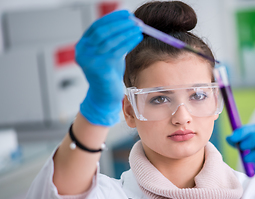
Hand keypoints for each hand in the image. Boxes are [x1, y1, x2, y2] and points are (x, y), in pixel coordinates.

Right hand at [76, 10, 142, 125]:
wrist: (104, 96)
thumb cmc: (108, 74)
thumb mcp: (108, 54)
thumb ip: (112, 40)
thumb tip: (128, 22)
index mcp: (83, 46)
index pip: (96, 26)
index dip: (112, 18)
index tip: (126, 13)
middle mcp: (83, 52)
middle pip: (101, 31)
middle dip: (120, 24)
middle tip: (134, 20)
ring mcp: (90, 61)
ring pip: (109, 40)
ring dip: (126, 32)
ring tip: (139, 28)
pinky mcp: (100, 69)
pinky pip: (116, 51)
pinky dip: (128, 42)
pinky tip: (137, 38)